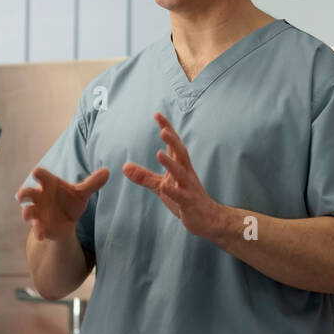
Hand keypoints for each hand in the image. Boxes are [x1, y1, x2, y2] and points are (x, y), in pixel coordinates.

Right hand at [17, 166, 107, 241]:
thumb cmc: (71, 200)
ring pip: (28, 210)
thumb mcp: (82, 192)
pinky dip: (38, 231)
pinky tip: (41, 235)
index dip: (39, 174)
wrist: (67, 221)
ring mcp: (38, 211)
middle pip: (28, 192)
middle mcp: (40, 197)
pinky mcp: (40, 225)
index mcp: (49, 184)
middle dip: (24, 193)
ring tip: (27, 215)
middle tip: (22, 195)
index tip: (36, 172)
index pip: (42, 176)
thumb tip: (108, 171)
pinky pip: (37, 228)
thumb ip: (92, 183)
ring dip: (26, 213)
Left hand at [122, 112, 225, 239]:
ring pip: (181, 173)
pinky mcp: (189, 202)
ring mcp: (189, 188)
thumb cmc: (186, 199)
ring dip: (171, 163)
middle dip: (173, 141)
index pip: (174, 144)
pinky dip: (173, 191)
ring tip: (159, 153)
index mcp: (181, 166)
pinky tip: (164, 186)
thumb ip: (144, 176)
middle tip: (163, 129)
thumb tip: (124, 167)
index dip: (167, 129)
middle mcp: (186, 173)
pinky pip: (181, 196)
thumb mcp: (162, 186)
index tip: (158, 115)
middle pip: (181, 153)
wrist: (209, 218)